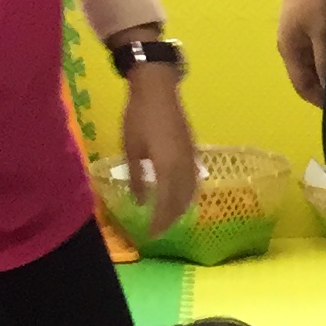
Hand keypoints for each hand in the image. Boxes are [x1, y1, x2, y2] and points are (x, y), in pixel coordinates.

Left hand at [121, 64, 201, 237]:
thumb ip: (136, 177)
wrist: (157, 90)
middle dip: (171, 220)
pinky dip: (188, 195)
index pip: (166, 205)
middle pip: (181, 203)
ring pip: (191, 194)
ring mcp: (191, 161)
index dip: (159, 222)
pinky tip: (181, 197)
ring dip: (181, 209)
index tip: (151, 235)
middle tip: (160, 231)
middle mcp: (184, 170)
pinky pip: (194, 182)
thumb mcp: (131, 148)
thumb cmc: (138, 117)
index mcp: (167, 169)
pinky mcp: (193, 153)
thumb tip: (140, 202)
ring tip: (171, 218)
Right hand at [277, 0, 325, 105]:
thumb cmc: (315, 1)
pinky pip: (321, 51)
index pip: (303, 89)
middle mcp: (291, 47)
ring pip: (316, 65)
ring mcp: (298, 36)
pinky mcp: (308, 26)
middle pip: (310, 78)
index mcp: (290, 52)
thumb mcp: (324, 35)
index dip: (321, 102)